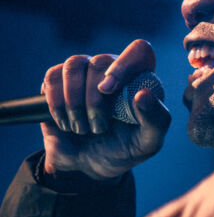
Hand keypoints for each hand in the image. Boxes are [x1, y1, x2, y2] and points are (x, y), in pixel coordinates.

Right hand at [41, 39, 170, 180]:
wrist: (88, 165)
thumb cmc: (123, 149)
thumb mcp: (148, 142)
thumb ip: (156, 119)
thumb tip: (143, 95)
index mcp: (139, 78)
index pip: (139, 51)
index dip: (123, 66)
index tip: (109, 91)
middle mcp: (112, 69)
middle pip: (101, 61)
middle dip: (95, 100)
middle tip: (99, 128)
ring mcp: (83, 72)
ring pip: (74, 65)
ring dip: (75, 102)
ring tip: (82, 129)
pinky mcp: (57, 81)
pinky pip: (52, 78)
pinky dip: (57, 104)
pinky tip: (66, 123)